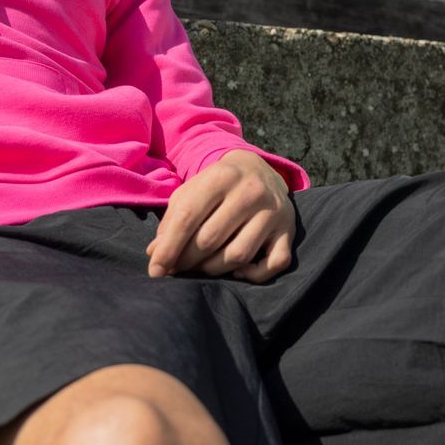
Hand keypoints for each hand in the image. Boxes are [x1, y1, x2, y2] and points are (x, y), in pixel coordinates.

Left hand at [147, 150, 295, 282]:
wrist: (258, 169)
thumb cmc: (216, 186)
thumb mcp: (191, 192)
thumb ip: (172, 221)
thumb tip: (155, 255)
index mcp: (221, 176)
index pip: (188, 218)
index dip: (168, 248)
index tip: (155, 270)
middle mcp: (250, 191)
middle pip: (210, 240)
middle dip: (187, 261)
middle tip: (177, 268)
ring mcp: (274, 211)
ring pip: (238, 255)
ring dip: (213, 270)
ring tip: (201, 267)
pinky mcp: (289, 229)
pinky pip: (274, 264)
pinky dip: (253, 275)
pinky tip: (237, 271)